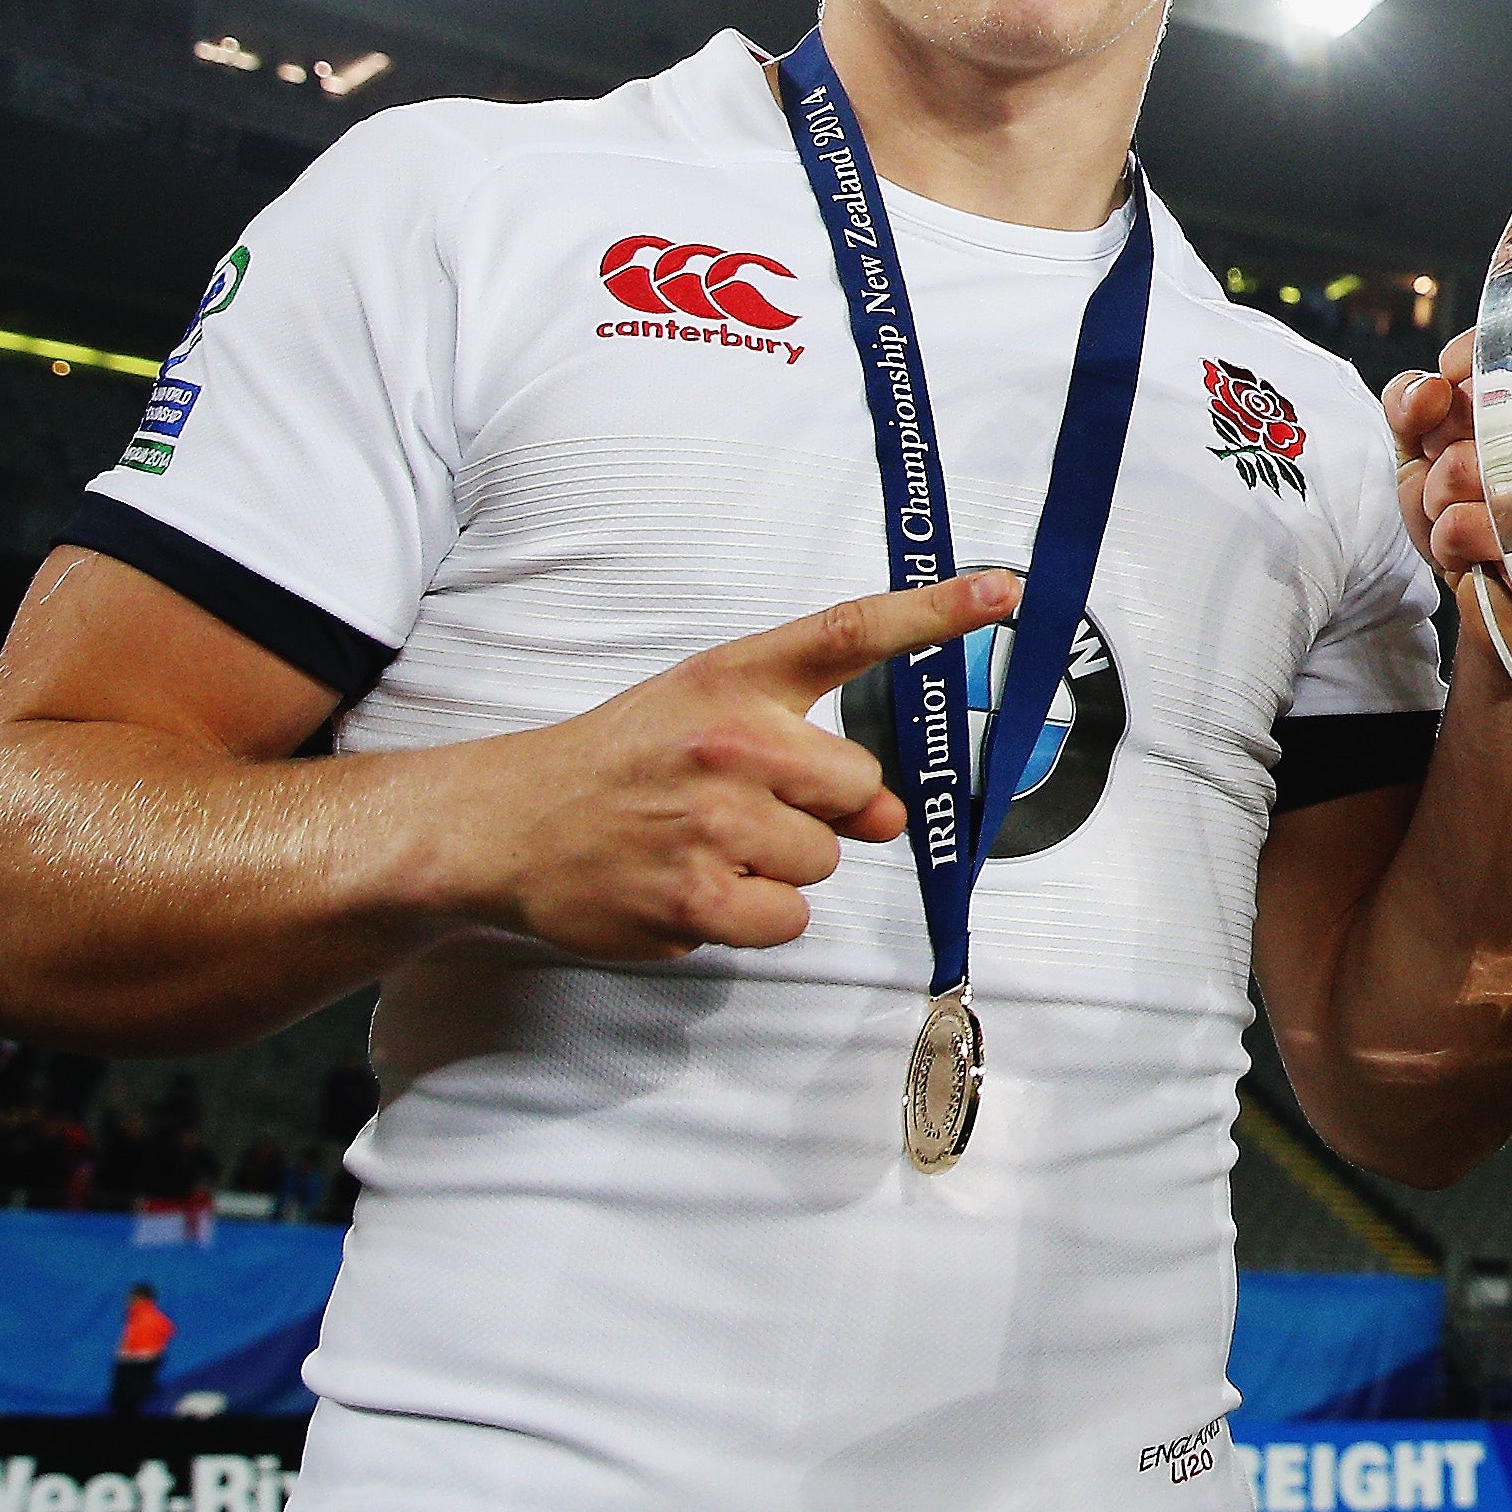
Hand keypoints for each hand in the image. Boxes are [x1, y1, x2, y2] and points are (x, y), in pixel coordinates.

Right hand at [426, 572, 1021, 962]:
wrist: (506, 822)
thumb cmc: (625, 764)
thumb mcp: (709, 719)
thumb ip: (809, 756)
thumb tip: (886, 820)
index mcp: (735, 678)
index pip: (849, 631)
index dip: (935, 611)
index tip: (1006, 591)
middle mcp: (729, 740)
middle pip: (860, 791)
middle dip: (820, 813)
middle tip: (743, 809)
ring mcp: (710, 821)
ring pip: (825, 862)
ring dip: (780, 870)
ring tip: (705, 848)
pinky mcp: (692, 897)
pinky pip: (785, 921)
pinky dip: (751, 920)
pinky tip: (694, 891)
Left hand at [1386, 322, 1511, 594]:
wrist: (1488, 600)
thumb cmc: (1468, 513)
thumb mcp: (1424, 443)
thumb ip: (1413, 401)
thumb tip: (1430, 390)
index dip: (1464, 362)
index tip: (1447, 400)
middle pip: (1482, 402)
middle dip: (1444, 449)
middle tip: (1461, 480)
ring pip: (1469, 466)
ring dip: (1443, 501)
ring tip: (1467, 517)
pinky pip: (1469, 522)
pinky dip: (1451, 542)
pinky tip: (1476, 552)